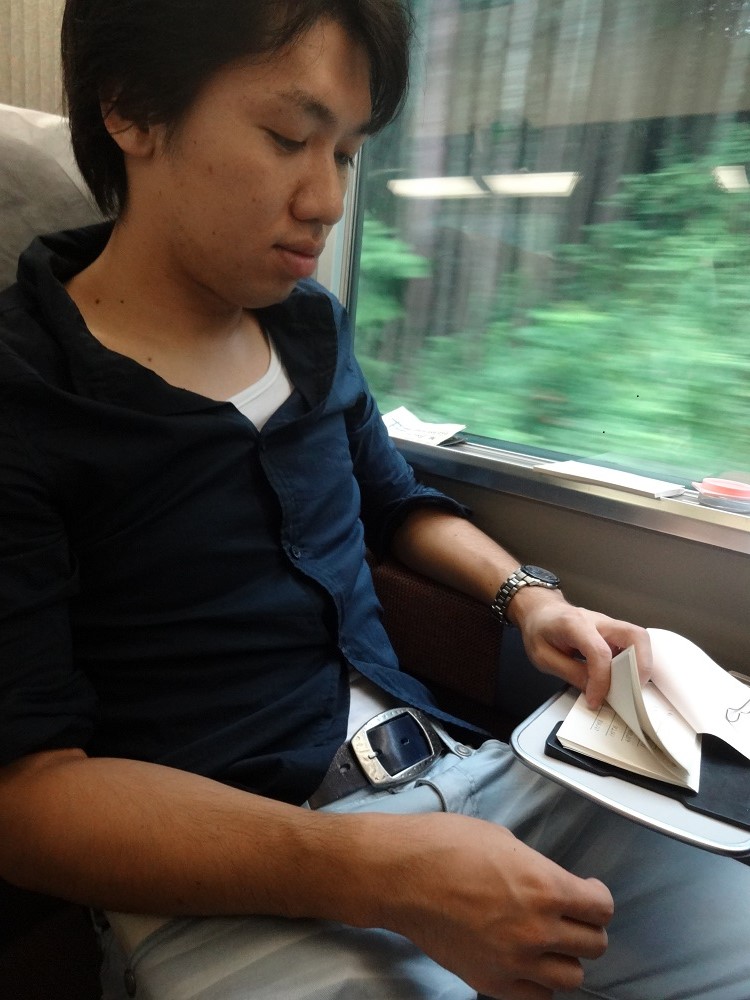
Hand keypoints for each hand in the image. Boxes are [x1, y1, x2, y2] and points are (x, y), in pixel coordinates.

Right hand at [381, 813, 612, 998]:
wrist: (401, 874)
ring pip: (572, 977)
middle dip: (587, 927)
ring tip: (549, 942)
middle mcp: (537, 928)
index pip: (601, 908)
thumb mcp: (503, 840)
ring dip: (566, 958)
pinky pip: (538, 997)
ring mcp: (514, 960)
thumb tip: (549, 884)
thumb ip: (536, 869)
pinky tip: (528, 962)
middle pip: (595, 945)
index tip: (588, 893)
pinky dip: (539, 982)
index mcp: (544, 886)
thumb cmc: (445, 846)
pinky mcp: (490, 981)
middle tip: (571, 917)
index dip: (597, 898)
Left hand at [512, 591, 651, 707]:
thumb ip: (569, 672)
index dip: (602, 680)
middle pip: (635, 636)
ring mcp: (609, 625)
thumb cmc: (538, 630)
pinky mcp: (613, 632)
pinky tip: (621, 677)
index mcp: (575, 624)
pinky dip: (634, 663)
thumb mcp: (543, 656)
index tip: (596, 699)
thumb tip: (593, 690)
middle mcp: (598, 621)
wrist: (540, 610)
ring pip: (639, 639)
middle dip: (641, 666)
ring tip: (628, 687)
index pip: (599, 652)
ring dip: (641, 664)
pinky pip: (632, 645)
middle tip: (632, 691)